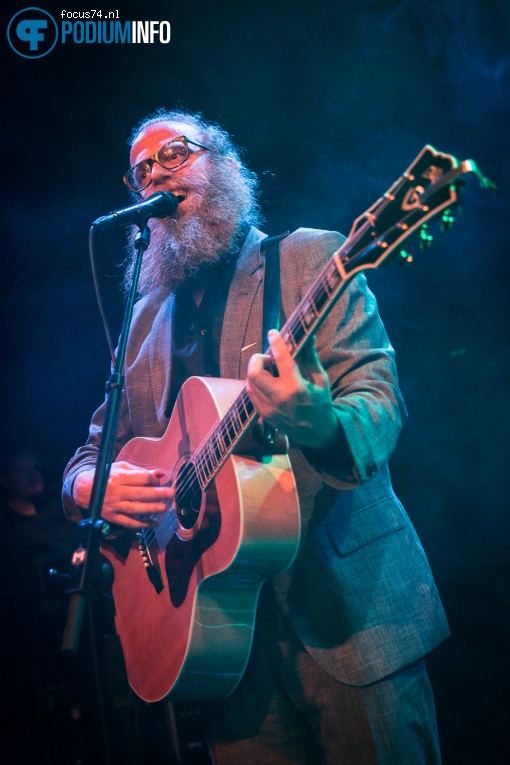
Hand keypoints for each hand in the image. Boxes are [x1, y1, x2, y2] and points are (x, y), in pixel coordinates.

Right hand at [73, 461, 173, 528]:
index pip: (140, 479)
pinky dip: (142, 524)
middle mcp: (117, 492)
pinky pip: (129, 523)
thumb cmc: (107, 476)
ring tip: (164, 508)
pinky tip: (154, 523)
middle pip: (140, 494)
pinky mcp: (112, 517)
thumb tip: (159, 474)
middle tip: (172, 494)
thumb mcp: (121, 468)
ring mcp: (114, 506)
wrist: (84, 490)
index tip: (159, 482)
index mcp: (119, 477)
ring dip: (151, 509)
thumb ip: (140, 471)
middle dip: (158, 494)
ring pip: (135, 509)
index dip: (153, 480)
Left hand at [246, 330, 337, 448]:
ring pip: (249, 384)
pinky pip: (252, 395)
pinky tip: (267, 383)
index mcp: (297, 388)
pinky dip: (255, 385)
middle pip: (254, 373)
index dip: (276, 343)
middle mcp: (279, 399)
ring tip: (269, 371)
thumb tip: (308, 336)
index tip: (273, 333)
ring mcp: (269, 409)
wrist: (317, 432)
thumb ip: (310, 358)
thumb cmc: (321, 402)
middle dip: (258, 360)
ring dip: (255, 372)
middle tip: (268, 359)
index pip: (281, 359)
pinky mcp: (264, 416)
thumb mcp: (321, 379)